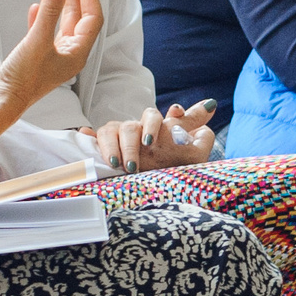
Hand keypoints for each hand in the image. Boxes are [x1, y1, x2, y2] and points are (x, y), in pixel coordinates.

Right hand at [0, 0, 101, 132]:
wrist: (2, 100)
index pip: (91, 16)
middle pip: (78, 15)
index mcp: (77, 53)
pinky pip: (45, 31)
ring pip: (62, 21)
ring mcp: (54, 55)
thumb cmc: (22, 79)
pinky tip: (37, 7)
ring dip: (60, 0)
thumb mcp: (37, 41)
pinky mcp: (37, 56)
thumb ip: (50, 12)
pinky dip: (44, 16)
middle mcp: (69, 54)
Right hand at [82, 101, 216, 173]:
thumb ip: (201, 135)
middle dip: (142, 133)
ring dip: (118, 147)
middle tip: (149, 146)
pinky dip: (90, 137)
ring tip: (124, 166)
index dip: (162, 118)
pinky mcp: (103, 144)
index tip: (175, 114)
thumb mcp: (190, 155)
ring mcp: (119, 136)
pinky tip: (85, 135)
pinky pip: (94, 136)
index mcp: (156, 129)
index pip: (157, 116)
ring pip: (114, 130)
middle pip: (134, 123)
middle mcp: (136, 130)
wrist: (147, 189)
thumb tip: (211, 106)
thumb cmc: (168, 169)